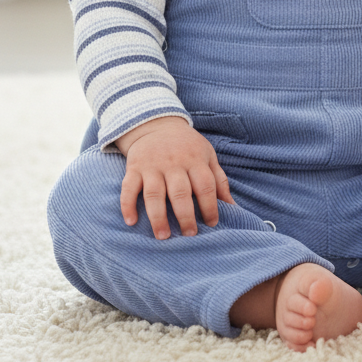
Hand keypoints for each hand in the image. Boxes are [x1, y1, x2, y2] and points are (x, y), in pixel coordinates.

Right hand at [115, 116, 235, 238]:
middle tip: (189, 235)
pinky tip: (131, 222)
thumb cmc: (187, 146)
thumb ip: (219, 181)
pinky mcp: (134, 168)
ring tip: (163, 236)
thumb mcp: (208, 156)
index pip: (205, 185)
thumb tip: (233, 207)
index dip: (210, 206)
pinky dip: (127, 205)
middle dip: (186, 216)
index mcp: (195, 160)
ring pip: (154, 193)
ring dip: (158, 217)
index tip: (211, 224)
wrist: (157, 124)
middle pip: (180, 192)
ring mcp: (152, 166)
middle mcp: (173, 163)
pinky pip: (128, 187)